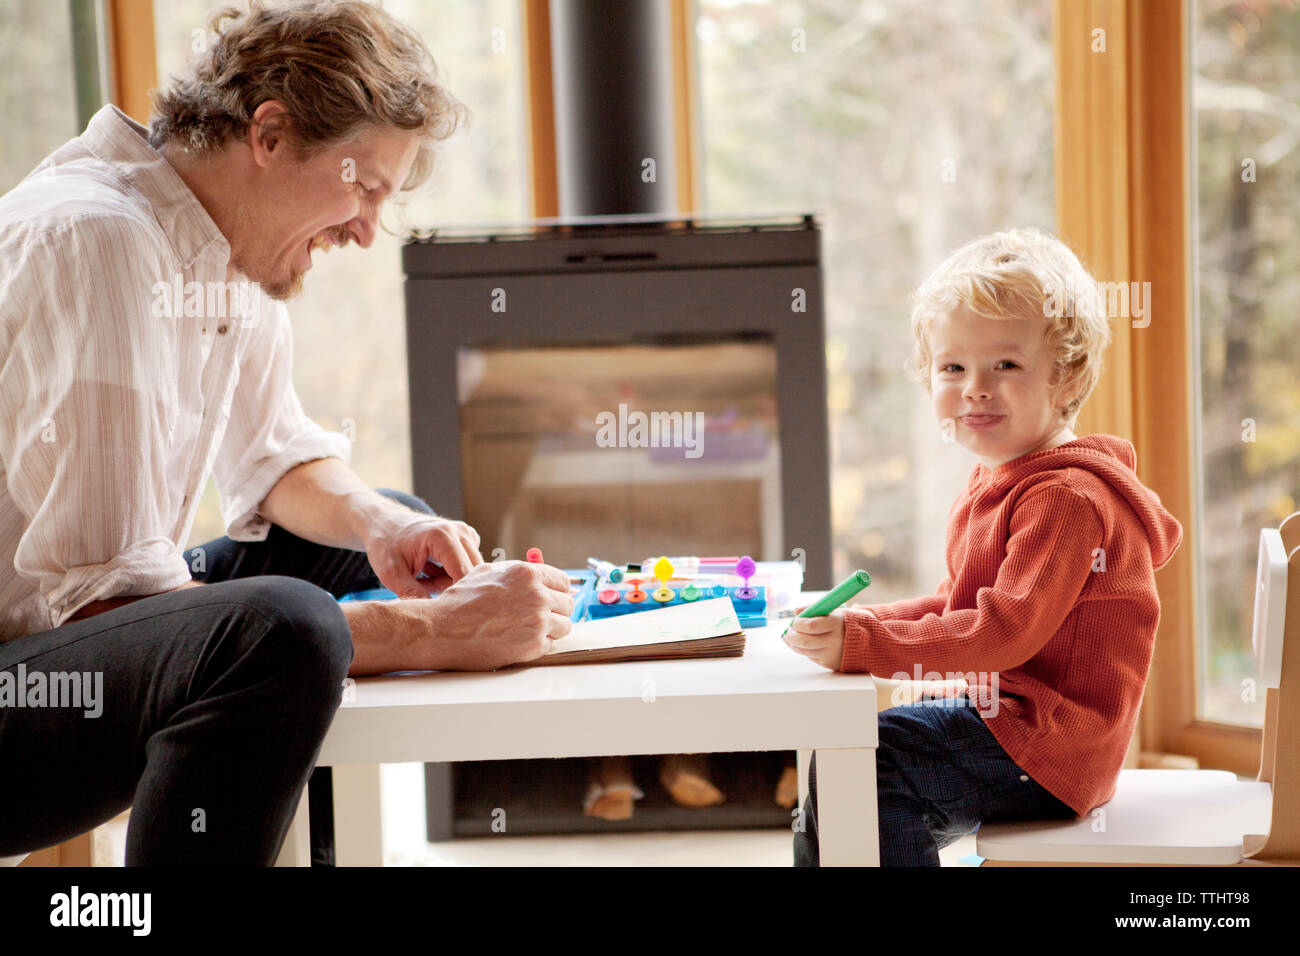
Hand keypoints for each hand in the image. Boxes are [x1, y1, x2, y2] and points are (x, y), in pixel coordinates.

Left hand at [364, 514, 483, 598]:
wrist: (384, 523)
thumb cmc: (386, 545)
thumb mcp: (392, 574)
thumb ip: (413, 594)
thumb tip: (432, 618)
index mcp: (443, 536)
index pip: (464, 575)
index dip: (453, 596)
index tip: (437, 608)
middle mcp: (460, 532)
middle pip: (470, 575)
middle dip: (449, 589)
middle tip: (420, 585)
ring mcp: (466, 533)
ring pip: (470, 573)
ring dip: (449, 582)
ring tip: (423, 576)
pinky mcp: (468, 539)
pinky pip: (467, 566)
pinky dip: (451, 574)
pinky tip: (432, 569)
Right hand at [417, 560, 574, 669]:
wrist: (442, 629)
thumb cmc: (460, 601)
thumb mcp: (488, 572)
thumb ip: (518, 573)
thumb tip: (538, 576)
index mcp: (528, 573)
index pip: (564, 581)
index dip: (557, 591)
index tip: (553, 597)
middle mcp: (537, 595)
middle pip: (568, 604)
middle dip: (556, 610)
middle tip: (539, 616)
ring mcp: (538, 621)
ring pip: (564, 626)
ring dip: (550, 629)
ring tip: (527, 629)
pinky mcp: (533, 646)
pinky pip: (551, 644)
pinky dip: (539, 644)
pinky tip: (519, 640)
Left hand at [783, 608, 846, 670]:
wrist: (867, 641)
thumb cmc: (847, 623)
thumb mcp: (835, 612)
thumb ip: (814, 609)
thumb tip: (795, 612)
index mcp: (836, 624)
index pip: (811, 626)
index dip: (798, 624)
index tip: (795, 621)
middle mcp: (834, 641)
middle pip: (805, 641)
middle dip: (792, 636)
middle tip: (788, 631)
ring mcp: (832, 654)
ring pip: (805, 651)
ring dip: (793, 644)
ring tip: (791, 637)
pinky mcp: (830, 664)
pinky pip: (811, 657)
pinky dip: (803, 650)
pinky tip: (802, 644)